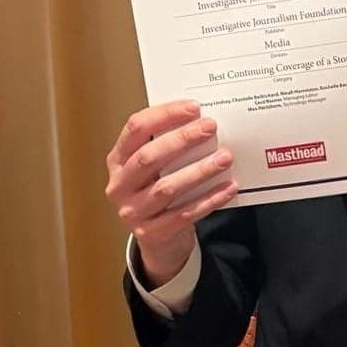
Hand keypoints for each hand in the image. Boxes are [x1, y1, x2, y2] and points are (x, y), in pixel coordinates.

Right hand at [105, 100, 237, 286]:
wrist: (157, 238)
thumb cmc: (157, 189)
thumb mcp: (154, 166)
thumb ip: (167, 144)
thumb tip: (202, 120)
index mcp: (118, 160)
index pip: (135, 129)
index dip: (164, 115)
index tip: (193, 107)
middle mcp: (120, 185)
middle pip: (148, 158)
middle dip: (181, 140)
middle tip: (210, 127)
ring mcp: (133, 212)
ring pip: (166, 188)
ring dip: (198, 171)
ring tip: (225, 158)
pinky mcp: (152, 233)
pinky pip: (184, 214)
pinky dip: (208, 200)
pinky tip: (228, 187)